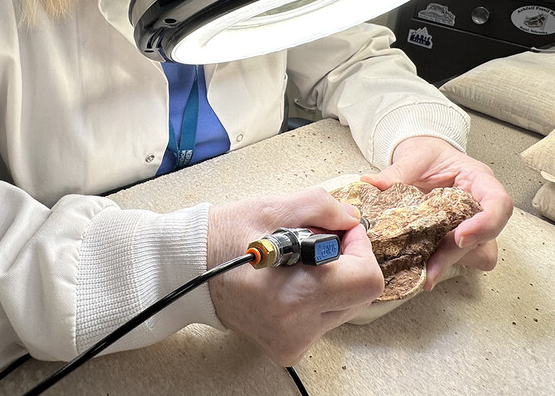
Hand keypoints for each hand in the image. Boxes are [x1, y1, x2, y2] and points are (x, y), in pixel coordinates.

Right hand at [207, 188, 384, 364]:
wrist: (188, 271)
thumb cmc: (223, 240)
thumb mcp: (271, 209)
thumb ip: (320, 207)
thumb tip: (350, 218)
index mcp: (293, 297)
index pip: (366, 280)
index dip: (359, 246)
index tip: (339, 230)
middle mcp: (296, 329)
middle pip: (361, 293)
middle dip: (348, 261)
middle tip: (317, 242)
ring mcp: (293, 342)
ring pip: (347, 306)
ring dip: (335, 278)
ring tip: (298, 262)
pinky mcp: (290, 346)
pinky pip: (327, 317)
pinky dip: (320, 294)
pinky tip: (293, 280)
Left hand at [363, 137, 512, 289]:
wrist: (424, 160)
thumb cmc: (428, 155)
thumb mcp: (414, 156)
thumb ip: (396, 172)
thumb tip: (371, 184)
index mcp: (479, 180)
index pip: (499, 204)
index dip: (486, 224)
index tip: (459, 237)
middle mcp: (481, 205)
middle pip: (488, 238)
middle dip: (458, 254)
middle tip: (431, 269)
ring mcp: (473, 225)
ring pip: (477, 255)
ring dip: (450, 263)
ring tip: (423, 272)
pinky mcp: (458, 238)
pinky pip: (460, 258)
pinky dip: (441, 264)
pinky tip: (420, 268)